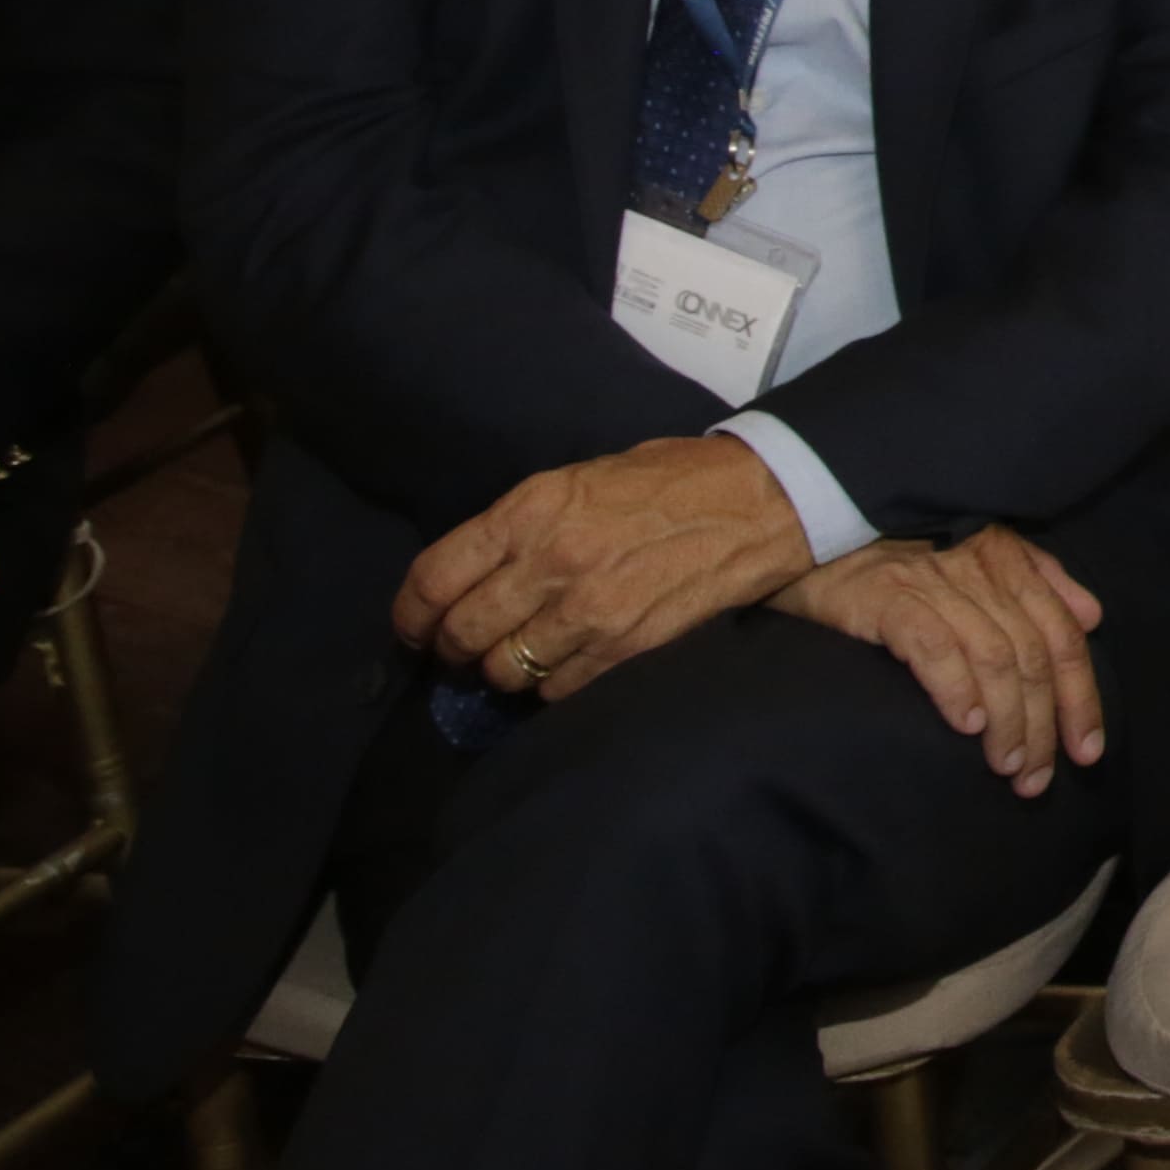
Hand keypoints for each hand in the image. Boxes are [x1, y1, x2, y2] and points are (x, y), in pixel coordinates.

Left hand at [393, 433, 817, 703]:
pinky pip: (558, 690)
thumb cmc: (667, 480)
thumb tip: (476, 573)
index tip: (414, 628)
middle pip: (462, 633)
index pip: (433, 579)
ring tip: (518, 657)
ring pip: (505, 670)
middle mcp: (550, 562)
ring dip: (503, 670)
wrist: (758, 502)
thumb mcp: (581, 479)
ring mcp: (588, 611)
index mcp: (531, 510)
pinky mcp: (625, 648)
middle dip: (453, 649)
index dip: (410, 615)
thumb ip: (524, 525)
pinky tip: (567, 663)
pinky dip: (553, 684)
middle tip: (462, 649)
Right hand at [779, 523, 1111, 793]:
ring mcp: (935, 582)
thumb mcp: (980, 553)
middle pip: (1033, 655)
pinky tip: (966, 726)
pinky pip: (934, 646)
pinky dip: (956, 687)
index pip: (1063, 635)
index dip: (1081, 696)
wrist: (820, 527)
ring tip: (1006, 766)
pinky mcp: (888, 596)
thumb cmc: (903, 552)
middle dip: (1044, 724)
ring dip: (1007, 720)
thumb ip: (1040, 580)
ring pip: (993, 657)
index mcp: (1010, 560)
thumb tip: (1092, 616)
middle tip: (1036, 778)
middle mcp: (981, 569)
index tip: (1087, 750)